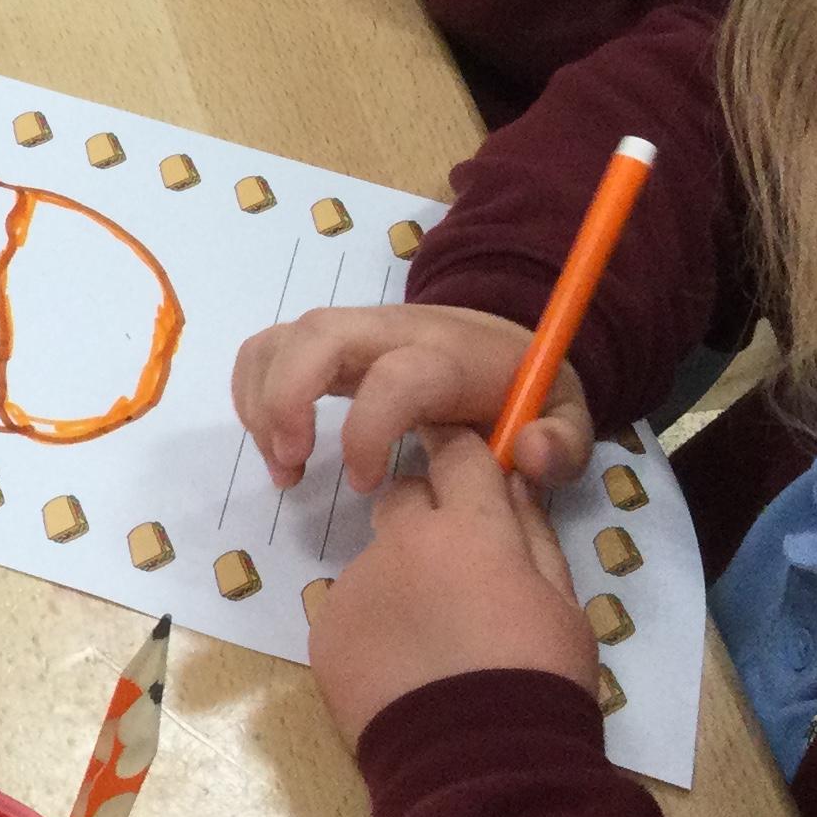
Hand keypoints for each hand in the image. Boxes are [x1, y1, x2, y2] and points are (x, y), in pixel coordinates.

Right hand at [231, 303, 589, 494]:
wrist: (500, 336)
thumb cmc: (522, 388)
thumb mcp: (564, 416)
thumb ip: (560, 443)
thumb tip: (525, 453)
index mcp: (448, 355)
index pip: (394, 375)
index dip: (368, 431)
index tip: (366, 484)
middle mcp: (391, 331)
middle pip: (318, 335)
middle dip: (286, 400)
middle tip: (290, 466)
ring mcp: (352, 332)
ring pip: (282, 338)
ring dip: (261, 402)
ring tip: (282, 466)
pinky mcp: (324, 341)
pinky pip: (267, 349)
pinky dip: (252, 394)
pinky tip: (274, 444)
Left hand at [310, 429, 597, 747]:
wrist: (477, 766)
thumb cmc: (537, 681)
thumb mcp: (563, 603)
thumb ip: (533, 536)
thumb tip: (512, 488)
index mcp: (470, 527)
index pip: (458, 454)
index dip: (464, 460)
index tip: (468, 476)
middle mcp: (402, 542)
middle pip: (404, 498)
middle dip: (427, 518)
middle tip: (456, 572)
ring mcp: (356, 586)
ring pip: (376, 561)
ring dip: (400, 582)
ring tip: (431, 645)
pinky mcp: (324, 632)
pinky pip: (349, 611)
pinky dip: (372, 629)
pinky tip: (400, 673)